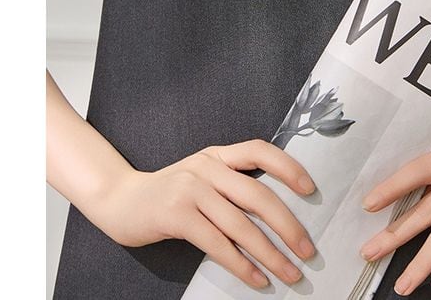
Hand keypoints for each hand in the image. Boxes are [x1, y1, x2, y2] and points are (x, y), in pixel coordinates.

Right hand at [86, 139, 316, 289]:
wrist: (120, 199)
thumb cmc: (169, 192)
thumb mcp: (201, 175)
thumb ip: (231, 183)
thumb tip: (277, 212)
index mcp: (218, 155)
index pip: (260, 151)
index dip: (288, 167)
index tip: (311, 189)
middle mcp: (207, 167)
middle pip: (258, 195)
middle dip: (288, 225)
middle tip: (308, 250)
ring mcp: (191, 189)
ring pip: (240, 225)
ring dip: (270, 253)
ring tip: (290, 273)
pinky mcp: (177, 215)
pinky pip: (217, 244)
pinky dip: (240, 264)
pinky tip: (256, 278)